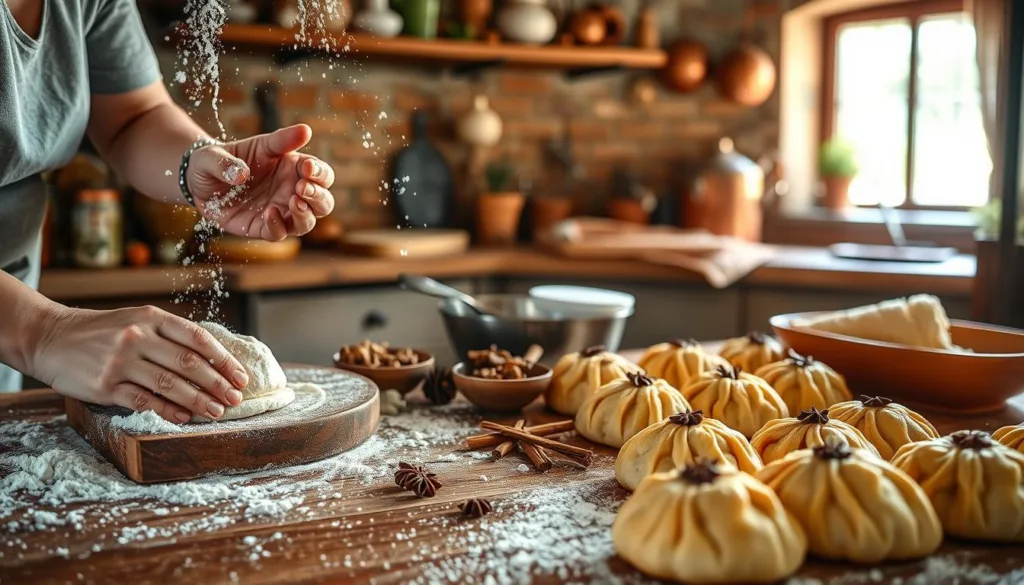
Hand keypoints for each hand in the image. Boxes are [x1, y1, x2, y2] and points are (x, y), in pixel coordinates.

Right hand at [31, 306, 249, 422]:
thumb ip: (168, 336)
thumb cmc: (101, 331)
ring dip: (198, 400)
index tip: (240, 376)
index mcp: (150, 317)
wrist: (48, 337)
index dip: (223, 359)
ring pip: (170, 384)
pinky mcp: (105, 386)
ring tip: (217, 412)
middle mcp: (137, 336)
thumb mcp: (135, 320)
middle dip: (217, 383)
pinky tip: (185, 417)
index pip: (197, 338)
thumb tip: (211, 360)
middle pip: (188, 363)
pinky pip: (143, 401)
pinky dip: (167, 411)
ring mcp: (120, 361)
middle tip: (236, 399)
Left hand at [185, 124, 335, 240]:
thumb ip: (272, 140)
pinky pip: (280, 233)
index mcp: (292, 167)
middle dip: (319, 196)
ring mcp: (279, 211)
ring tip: (293, 202)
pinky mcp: (262, 227)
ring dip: (306, 214)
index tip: (306, 167)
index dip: (320, 172)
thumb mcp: (248, 142)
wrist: (195, 180)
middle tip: (302, 189)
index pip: (322, 173)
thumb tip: (304, 132)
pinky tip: (268, 213)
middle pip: (324, 201)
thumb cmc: (220, 158)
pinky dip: (278, 226)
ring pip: (309, 220)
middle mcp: (290, 191)